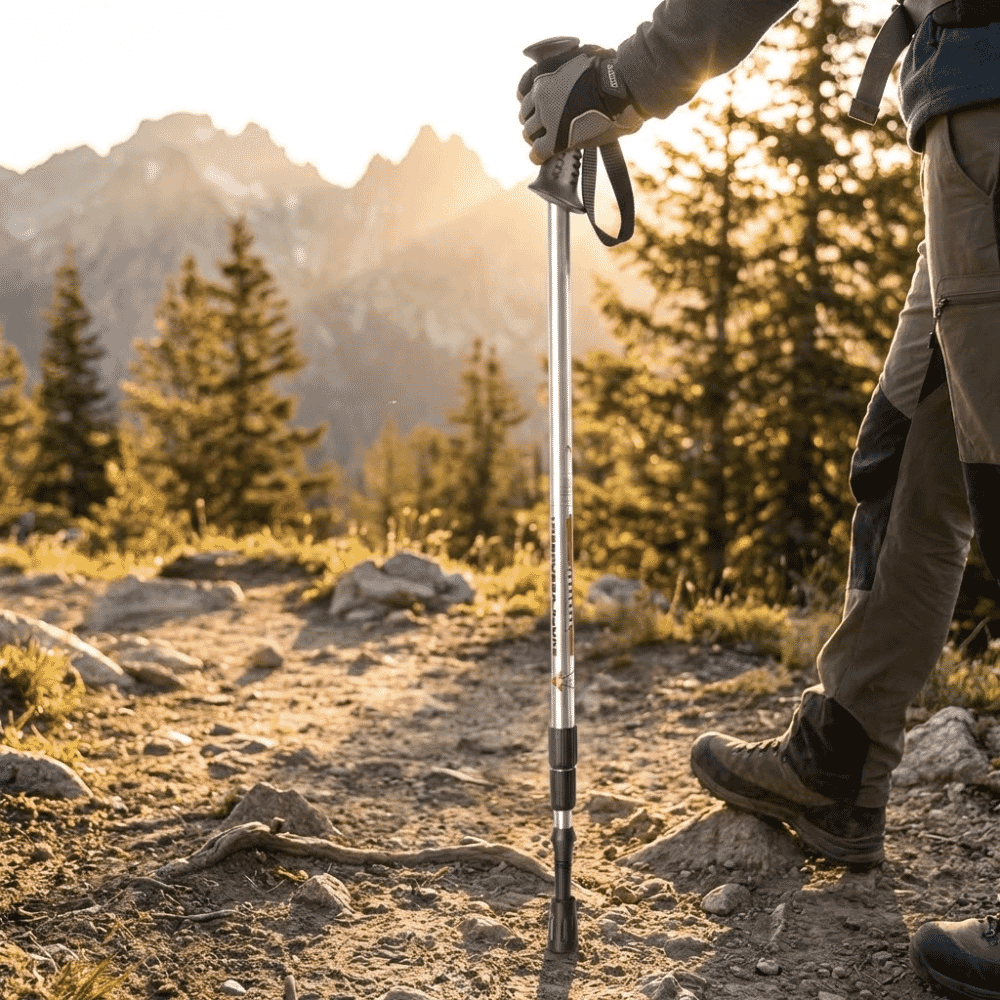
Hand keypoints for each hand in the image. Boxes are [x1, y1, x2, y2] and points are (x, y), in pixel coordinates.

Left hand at [517, 44, 644, 165]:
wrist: (621, 86)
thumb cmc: (609, 71)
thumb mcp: (578, 57)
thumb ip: (565, 68)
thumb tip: (563, 68)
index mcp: (543, 74)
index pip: (523, 93)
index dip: (530, 104)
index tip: (537, 109)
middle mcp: (540, 94)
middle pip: (525, 115)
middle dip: (534, 122)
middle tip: (543, 129)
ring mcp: (547, 116)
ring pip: (529, 133)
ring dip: (536, 138)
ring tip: (546, 142)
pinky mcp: (556, 137)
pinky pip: (538, 152)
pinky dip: (538, 156)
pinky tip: (544, 157)